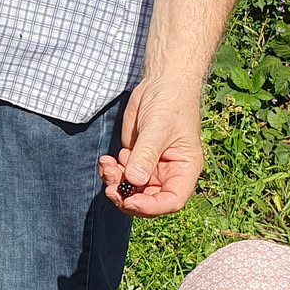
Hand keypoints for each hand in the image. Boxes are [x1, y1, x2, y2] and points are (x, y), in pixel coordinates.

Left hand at [98, 76, 203, 217]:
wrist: (162, 83)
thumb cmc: (170, 102)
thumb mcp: (158, 128)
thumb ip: (146, 154)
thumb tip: (133, 180)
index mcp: (184, 169)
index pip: (171, 200)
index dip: (151, 207)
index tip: (131, 200)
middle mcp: (168, 173)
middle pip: (148, 200)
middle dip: (127, 197)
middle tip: (110, 188)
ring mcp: (150, 167)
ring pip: (131, 189)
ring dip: (115, 184)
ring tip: (106, 166)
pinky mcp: (135, 158)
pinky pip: (121, 175)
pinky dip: (110, 172)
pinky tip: (105, 160)